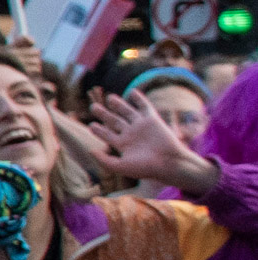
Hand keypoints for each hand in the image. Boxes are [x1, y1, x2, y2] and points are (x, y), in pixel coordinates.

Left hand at [91, 89, 216, 193]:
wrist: (169, 162)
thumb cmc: (146, 167)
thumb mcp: (120, 166)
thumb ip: (103, 160)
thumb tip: (90, 151)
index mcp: (123, 145)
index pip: (107, 135)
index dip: (98, 130)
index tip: (91, 126)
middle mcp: (131, 134)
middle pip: (114, 121)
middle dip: (104, 114)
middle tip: (93, 107)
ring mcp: (141, 126)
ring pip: (127, 112)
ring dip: (119, 105)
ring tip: (109, 98)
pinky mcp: (152, 120)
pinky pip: (144, 107)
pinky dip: (139, 99)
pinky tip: (132, 91)